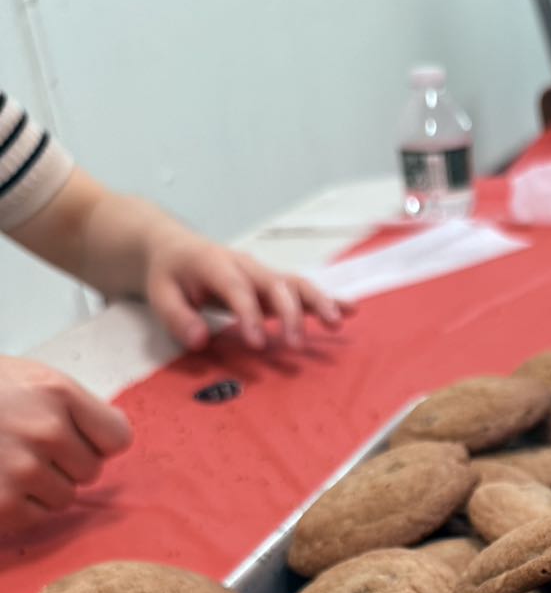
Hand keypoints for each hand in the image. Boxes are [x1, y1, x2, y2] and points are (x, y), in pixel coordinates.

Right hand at [0, 356, 131, 536]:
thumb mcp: (27, 379)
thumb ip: (71, 408)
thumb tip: (110, 442)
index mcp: (56, 393)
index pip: (118, 437)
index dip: (97, 439)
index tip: (76, 435)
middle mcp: (44, 431)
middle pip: (91, 471)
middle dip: (65, 463)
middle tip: (26, 445)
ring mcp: (23, 470)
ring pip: (65, 498)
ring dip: (42, 487)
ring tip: (6, 462)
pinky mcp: (4, 505)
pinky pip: (35, 517)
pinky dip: (18, 506)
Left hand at [142, 226, 349, 351]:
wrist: (175, 248)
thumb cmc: (169, 273)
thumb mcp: (160, 293)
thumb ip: (178, 317)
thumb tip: (200, 339)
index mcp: (214, 264)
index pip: (237, 289)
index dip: (249, 315)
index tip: (258, 344)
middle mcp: (245, 266)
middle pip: (275, 284)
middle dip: (290, 313)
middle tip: (296, 344)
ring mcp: (262, 275)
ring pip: (295, 284)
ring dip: (318, 302)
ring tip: (338, 322)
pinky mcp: (273, 285)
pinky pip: (301, 290)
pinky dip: (325, 299)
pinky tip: (349, 309)